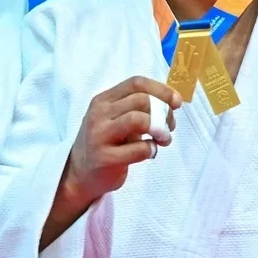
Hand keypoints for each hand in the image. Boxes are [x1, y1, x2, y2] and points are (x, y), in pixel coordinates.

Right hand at [58, 77, 180, 209]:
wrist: (80, 173)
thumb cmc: (105, 143)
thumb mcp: (116, 118)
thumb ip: (138, 108)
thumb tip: (172, 102)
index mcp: (103, 100)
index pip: (136, 83)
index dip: (161, 90)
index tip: (176, 102)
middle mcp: (99, 114)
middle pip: (141, 100)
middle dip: (163, 112)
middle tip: (169, 127)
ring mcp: (100, 135)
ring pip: (139, 119)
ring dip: (159, 129)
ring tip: (163, 139)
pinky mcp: (105, 158)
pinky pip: (139, 148)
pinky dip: (152, 149)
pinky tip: (150, 153)